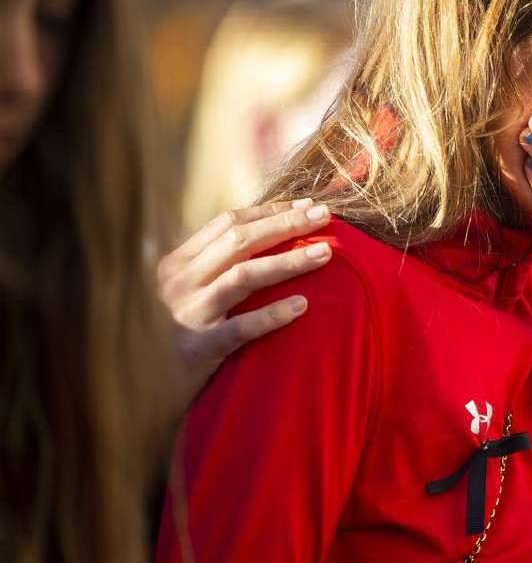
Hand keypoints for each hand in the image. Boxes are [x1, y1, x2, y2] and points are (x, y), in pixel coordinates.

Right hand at [159, 199, 332, 408]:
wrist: (141, 388)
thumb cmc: (174, 334)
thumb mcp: (185, 291)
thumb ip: (214, 264)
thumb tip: (267, 233)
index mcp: (178, 262)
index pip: (227, 223)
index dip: (270, 211)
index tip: (307, 205)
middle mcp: (180, 281)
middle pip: (240, 240)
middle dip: (286, 225)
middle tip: (326, 216)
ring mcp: (187, 314)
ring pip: (243, 276)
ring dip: (288, 261)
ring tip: (326, 253)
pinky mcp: (197, 349)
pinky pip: (240, 328)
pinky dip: (272, 315)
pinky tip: (302, 306)